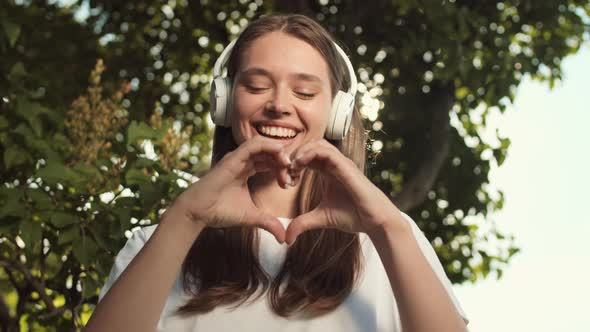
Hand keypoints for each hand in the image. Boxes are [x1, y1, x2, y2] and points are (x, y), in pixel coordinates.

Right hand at [172, 136, 291, 242]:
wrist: (198, 212)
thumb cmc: (219, 211)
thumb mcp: (251, 217)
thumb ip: (269, 223)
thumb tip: (283, 238)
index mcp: (246, 170)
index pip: (269, 161)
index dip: (282, 169)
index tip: (288, 184)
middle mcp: (242, 161)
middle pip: (268, 152)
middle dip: (283, 161)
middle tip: (291, 175)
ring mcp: (237, 158)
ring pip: (263, 144)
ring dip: (278, 152)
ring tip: (287, 165)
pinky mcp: (233, 158)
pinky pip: (254, 144)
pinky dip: (269, 146)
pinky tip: (280, 155)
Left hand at [284, 139, 401, 244]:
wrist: (374, 221)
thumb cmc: (353, 216)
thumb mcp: (320, 219)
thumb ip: (302, 224)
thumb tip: (286, 238)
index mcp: (327, 171)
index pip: (305, 156)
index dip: (290, 165)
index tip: (283, 182)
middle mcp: (334, 164)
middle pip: (308, 146)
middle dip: (292, 156)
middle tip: (282, 173)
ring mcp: (341, 163)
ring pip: (316, 144)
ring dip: (299, 153)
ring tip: (290, 169)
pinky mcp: (346, 166)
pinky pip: (325, 151)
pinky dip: (309, 154)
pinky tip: (298, 167)